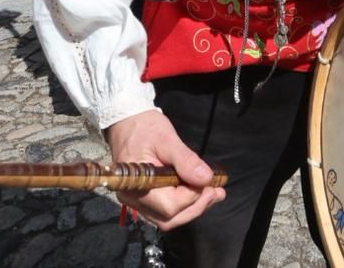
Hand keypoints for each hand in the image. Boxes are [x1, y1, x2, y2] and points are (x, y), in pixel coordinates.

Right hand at [104, 110, 223, 229]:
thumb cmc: (145, 128)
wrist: (127, 123)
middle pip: (169, 219)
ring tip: (213, 193)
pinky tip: (200, 193)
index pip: (168, 205)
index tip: (210, 183)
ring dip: (193, 208)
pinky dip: (184, 206)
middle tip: (216, 191)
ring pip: (168, 219)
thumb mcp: (167, 139)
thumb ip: (186, 160)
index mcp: (136, 184)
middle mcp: (133, 198)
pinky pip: (165, 212)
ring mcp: (137, 201)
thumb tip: (205, 179)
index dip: (192, 197)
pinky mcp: (144, 199)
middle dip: (196, 207)